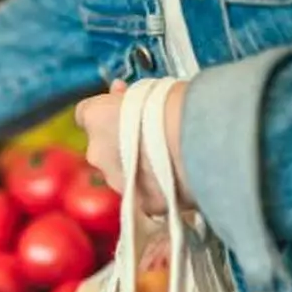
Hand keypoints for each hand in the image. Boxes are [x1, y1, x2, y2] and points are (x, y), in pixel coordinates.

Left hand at [75, 79, 192, 215]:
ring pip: (122, 173)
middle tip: (152, 134)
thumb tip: (131, 99)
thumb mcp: (149, 88)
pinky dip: (157, 189)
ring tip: (169, 158)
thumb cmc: (180, 106)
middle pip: (104, 147)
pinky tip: (177, 179)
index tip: (121, 107)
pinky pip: (144, 195)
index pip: (87, 113)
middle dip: (122, 142)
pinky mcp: (141, 203)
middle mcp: (98, 153)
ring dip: (139, 167)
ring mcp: (117, 182)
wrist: (204, 140)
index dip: (106, 111)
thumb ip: (131, 100)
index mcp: (96, 118)